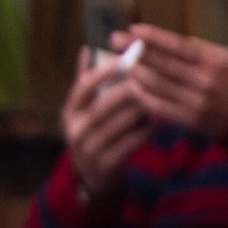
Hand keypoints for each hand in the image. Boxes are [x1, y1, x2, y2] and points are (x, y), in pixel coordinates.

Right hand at [62, 46, 152, 200]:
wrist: (92, 177)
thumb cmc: (92, 134)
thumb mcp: (82, 109)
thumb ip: (84, 80)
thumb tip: (86, 49)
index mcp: (70, 111)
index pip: (83, 87)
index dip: (103, 72)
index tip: (124, 59)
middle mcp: (75, 130)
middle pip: (103, 105)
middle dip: (127, 91)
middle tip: (149, 79)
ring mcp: (89, 149)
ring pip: (120, 125)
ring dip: (141, 111)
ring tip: (158, 99)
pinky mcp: (106, 164)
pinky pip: (130, 144)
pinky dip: (146, 132)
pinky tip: (158, 123)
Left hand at [118, 23, 227, 139]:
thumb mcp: (225, 57)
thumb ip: (196, 50)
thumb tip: (163, 41)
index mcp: (214, 60)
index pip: (178, 45)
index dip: (153, 36)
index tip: (132, 29)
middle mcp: (205, 80)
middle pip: (163, 63)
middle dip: (135, 50)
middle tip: (114, 41)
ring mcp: (196, 102)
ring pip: (157, 84)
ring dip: (134, 71)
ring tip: (118, 61)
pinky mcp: (190, 120)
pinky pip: (159, 106)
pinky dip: (142, 95)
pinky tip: (130, 86)